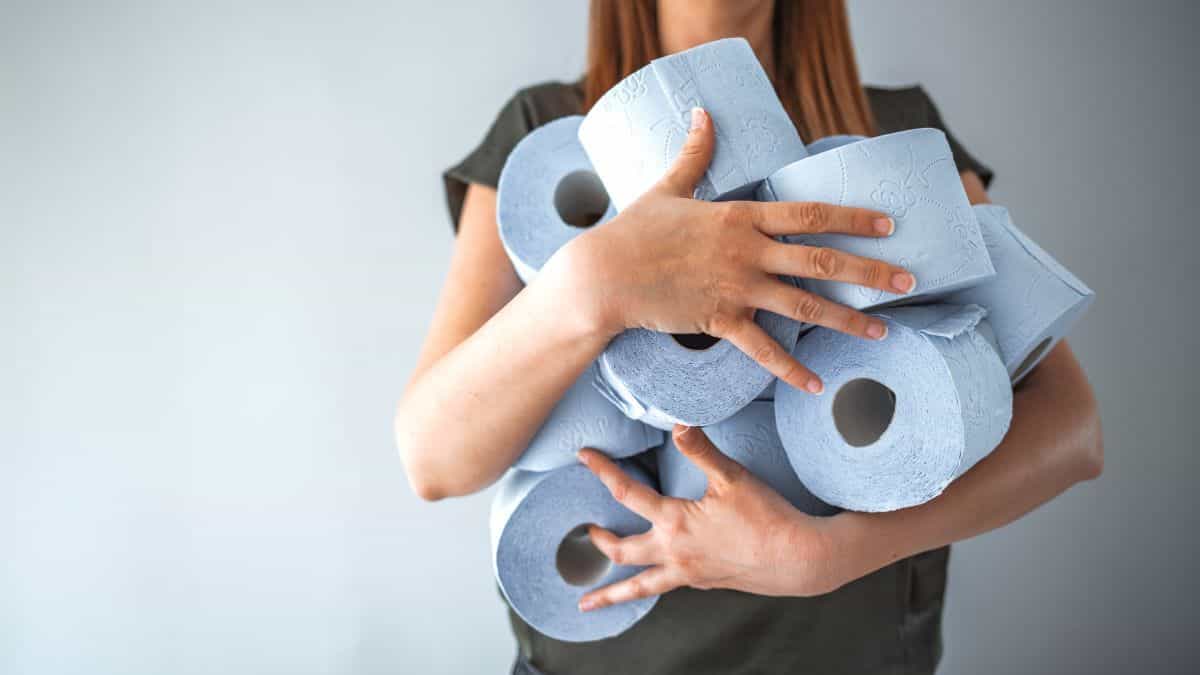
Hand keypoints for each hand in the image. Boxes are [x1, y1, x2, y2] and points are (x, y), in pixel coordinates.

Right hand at [546, 107, 916, 393]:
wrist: (603, 275)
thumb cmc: (633, 230)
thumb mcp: (666, 187)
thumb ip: (694, 152)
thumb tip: (702, 112)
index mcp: (739, 215)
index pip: (809, 213)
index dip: (852, 218)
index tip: (888, 224)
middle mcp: (746, 251)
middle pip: (820, 260)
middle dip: (869, 271)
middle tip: (909, 280)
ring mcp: (736, 288)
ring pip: (804, 306)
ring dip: (847, 320)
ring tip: (882, 331)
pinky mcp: (719, 320)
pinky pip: (763, 350)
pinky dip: (790, 370)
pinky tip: (817, 384)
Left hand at [575, 425, 851, 610]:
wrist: (798, 559)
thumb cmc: (767, 517)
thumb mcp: (733, 477)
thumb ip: (701, 451)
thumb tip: (679, 424)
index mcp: (675, 523)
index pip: (627, 493)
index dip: (603, 471)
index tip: (584, 456)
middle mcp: (674, 553)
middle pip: (622, 551)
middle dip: (599, 541)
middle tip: (586, 532)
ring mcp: (688, 573)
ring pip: (639, 587)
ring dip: (610, 595)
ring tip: (586, 605)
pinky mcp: (705, 583)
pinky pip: (668, 586)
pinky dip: (653, 585)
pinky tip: (658, 578)